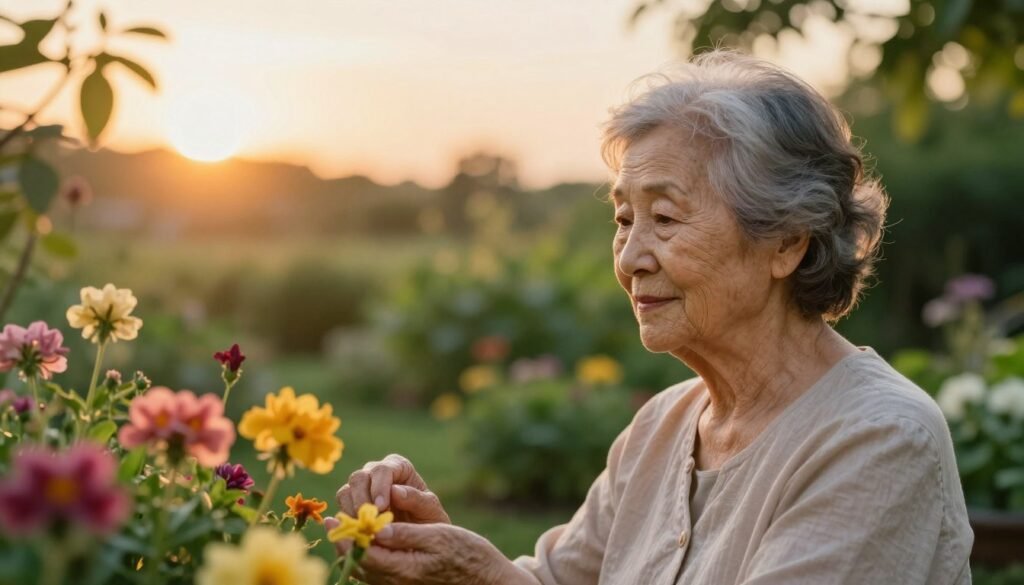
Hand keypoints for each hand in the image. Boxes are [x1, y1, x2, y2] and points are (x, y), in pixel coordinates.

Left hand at [324, 521, 519, 584]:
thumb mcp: (439, 537)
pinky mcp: (405, 582)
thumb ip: (406, 534)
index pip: (363, 555)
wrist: (487, 579)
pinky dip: (366, 555)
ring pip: (365, 570)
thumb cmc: (468, 553)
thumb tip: (377, 528)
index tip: (333, 519)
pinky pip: (376, 572)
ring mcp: (400, 584)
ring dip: (353, 548)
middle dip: (344, 542)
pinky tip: (367, 540)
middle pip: (358, 565)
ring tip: (346, 527)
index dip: (345, 536)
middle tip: (334, 520)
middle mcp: (397, 582)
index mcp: (404, 569)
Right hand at [336, 453, 449, 523]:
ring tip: (365, 530)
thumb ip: (417, 500)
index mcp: (398, 466)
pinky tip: (358, 533)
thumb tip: (394, 491)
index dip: (379, 487)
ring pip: (346, 492)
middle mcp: (375, 472)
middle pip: (359, 478)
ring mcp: (361, 488)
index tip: (382, 507)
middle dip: (362, 500)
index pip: (383, 469)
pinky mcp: (351, 504)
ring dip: (353, 512)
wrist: (420, 537)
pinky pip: (341, 507)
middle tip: (370, 521)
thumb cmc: (428, 519)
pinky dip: (347, 520)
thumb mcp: (430, 510)